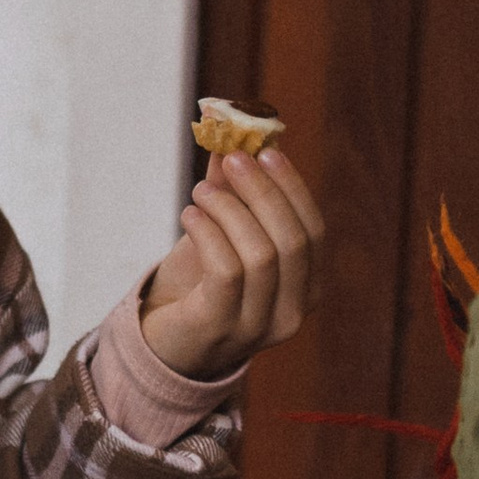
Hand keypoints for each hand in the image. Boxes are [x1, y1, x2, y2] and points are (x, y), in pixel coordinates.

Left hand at [136, 149, 324, 380]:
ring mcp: (258, 327)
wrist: (164, 342)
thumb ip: (231, 191)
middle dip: (263, 191)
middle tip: (232, 158)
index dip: (292, 188)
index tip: (265, 150)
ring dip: (229, 210)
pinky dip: (209, 233)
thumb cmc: (199, 284)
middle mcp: (292, 313)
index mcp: (306, 289)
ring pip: (262, 255)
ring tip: (200, 190)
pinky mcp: (219, 329)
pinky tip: (190, 215)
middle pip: (293, 241)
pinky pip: (226, 272)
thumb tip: (229, 136)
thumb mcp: (222, 234)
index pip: (314, 231)